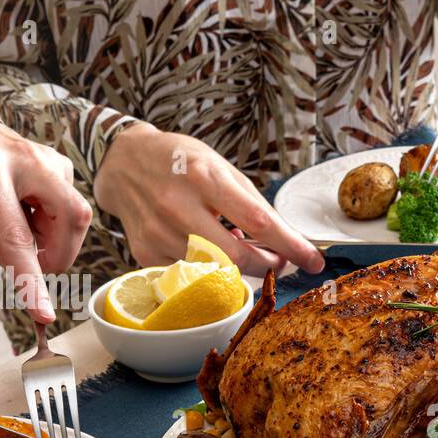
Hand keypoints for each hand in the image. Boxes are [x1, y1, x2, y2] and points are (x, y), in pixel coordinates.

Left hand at [0, 106, 91, 322]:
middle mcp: (23, 159)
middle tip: (30, 260)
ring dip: (53, 235)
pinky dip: (53, 218)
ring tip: (18, 224)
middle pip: (70, 219)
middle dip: (59, 253)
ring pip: (75, 213)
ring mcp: (44, 156)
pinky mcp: (54, 160)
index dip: (31, 280)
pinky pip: (69, 202)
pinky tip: (25, 209)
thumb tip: (19, 264)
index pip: (15, 236)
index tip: (44, 314)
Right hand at [94, 124, 324, 276]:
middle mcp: (178, 206)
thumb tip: (286, 242)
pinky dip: (208, 267)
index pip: (259, 222)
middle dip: (268, 265)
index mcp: (204, 177)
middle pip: (238, 256)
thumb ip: (252, 204)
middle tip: (280, 261)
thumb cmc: (180, 162)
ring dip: (239, 266)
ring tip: (239, 245)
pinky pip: (192, 274)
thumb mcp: (220, 168)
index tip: (313, 262)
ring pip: (215, 270)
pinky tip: (206, 247)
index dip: (291, 246)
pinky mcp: (146, 253)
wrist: (123, 163)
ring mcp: (159, 232)